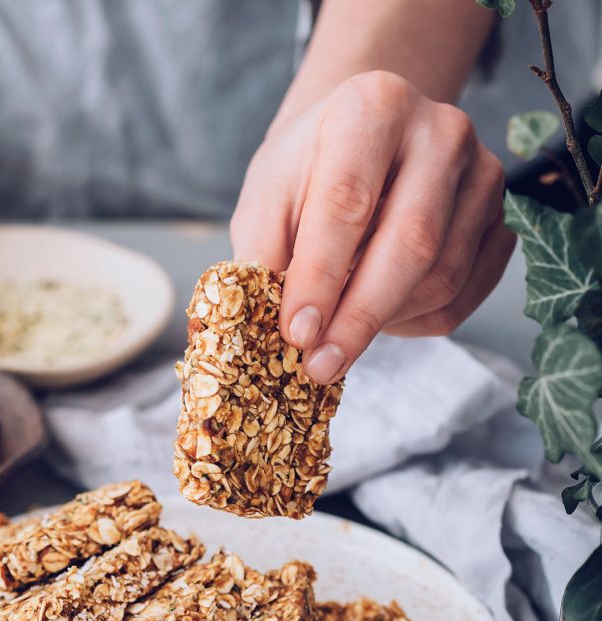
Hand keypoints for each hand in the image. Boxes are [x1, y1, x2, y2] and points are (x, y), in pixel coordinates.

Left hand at [231, 71, 514, 382]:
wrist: (367, 141)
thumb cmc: (311, 169)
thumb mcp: (269, 194)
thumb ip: (267, 252)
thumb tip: (279, 327)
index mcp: (374, 107)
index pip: (348, 200)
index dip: (320, 276)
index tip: (297, 334)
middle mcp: (442, 132)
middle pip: (412, 242)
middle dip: (360, 317)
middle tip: (321, 367)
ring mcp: (483, 176)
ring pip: (441, 278)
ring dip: (385, 321)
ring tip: (342, 329)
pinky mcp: (501, 220)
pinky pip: (463, 296)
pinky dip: (415, 322)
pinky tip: (381, 314)